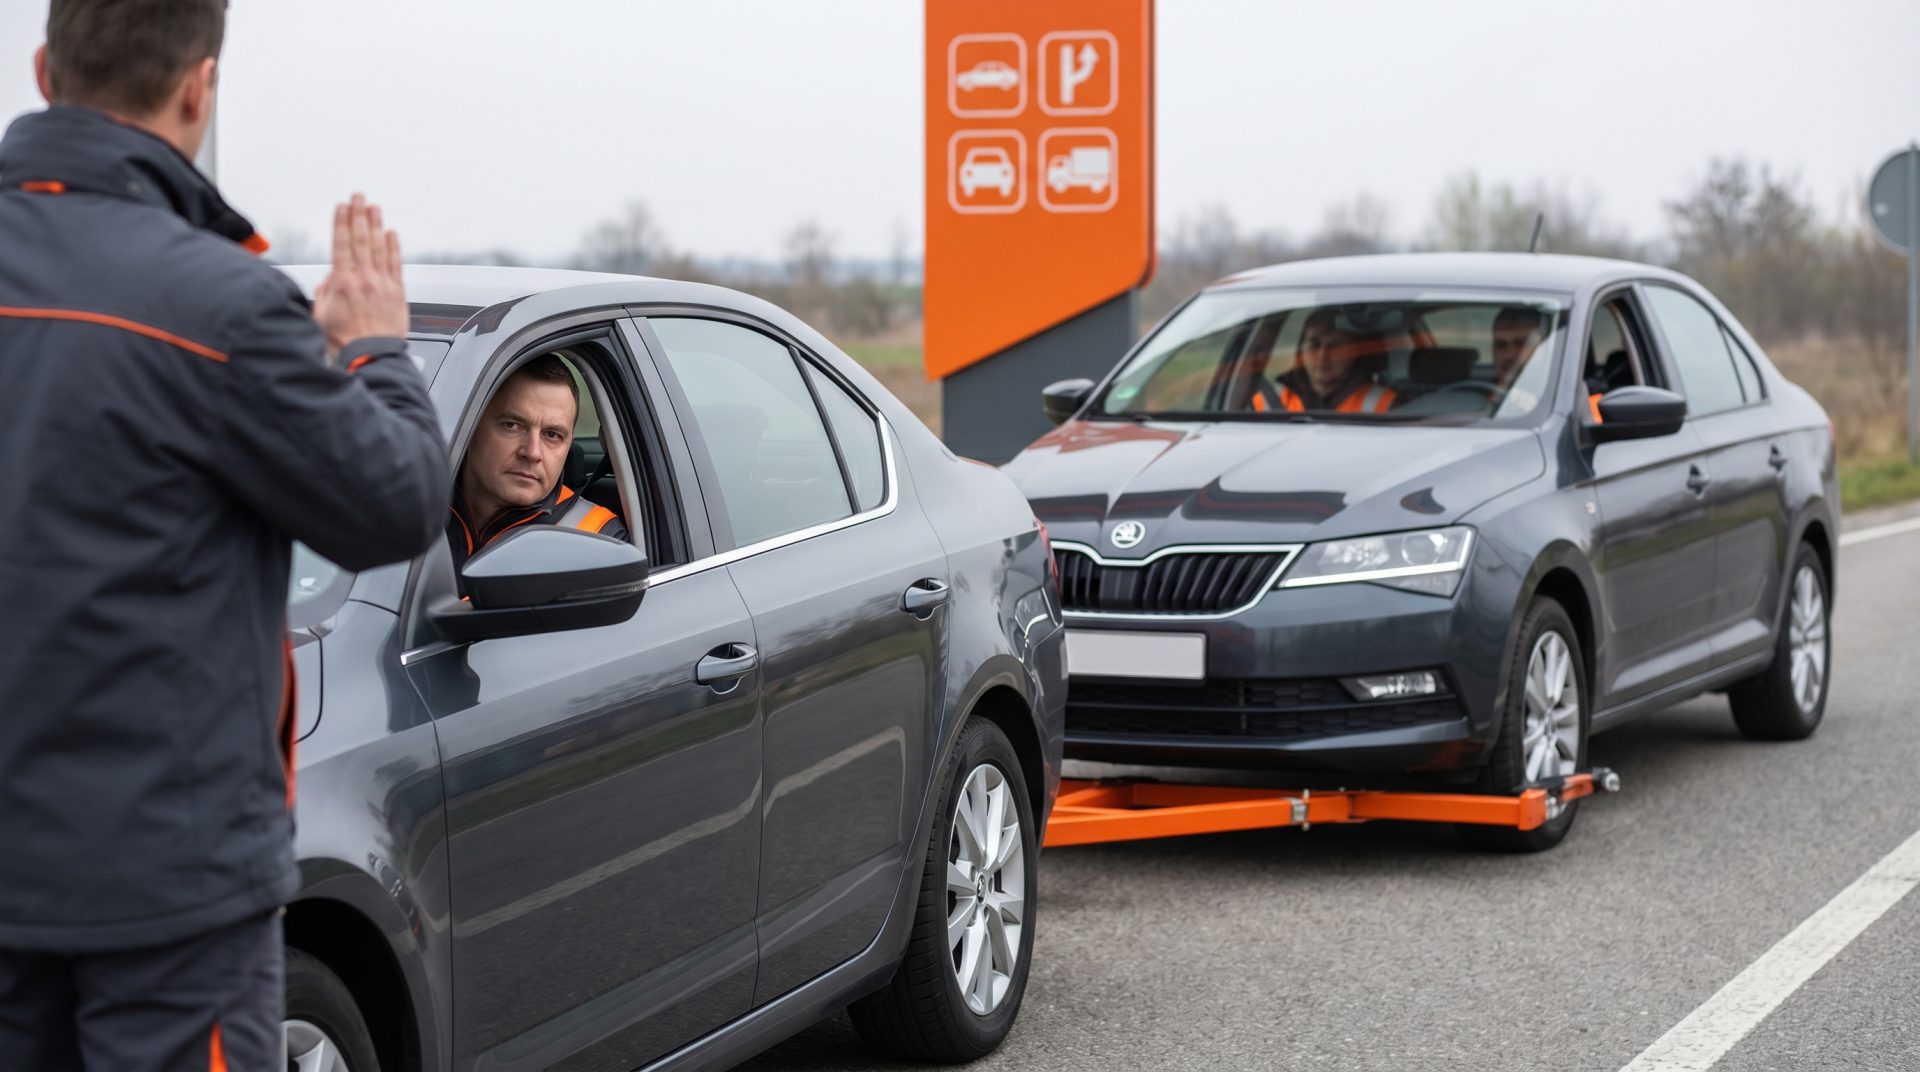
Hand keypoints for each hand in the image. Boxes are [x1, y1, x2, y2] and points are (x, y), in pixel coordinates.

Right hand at [313, 193, 406, 352]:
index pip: (341, 244)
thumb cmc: (344, 340)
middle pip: (361, 239)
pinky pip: (396, 264)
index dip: (341, 222)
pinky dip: (394, 246)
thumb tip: (329, 277)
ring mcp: (382, 284)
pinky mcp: (397, 293)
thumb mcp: (320, 315)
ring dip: (376, 224)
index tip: (341, 206)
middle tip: (359, 196)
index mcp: (342, 282)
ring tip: (374, 207)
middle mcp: (364, 278)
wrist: (371, 357)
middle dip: (359, 214)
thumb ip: (323, 291)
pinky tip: (392, 233)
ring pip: (379, 247)